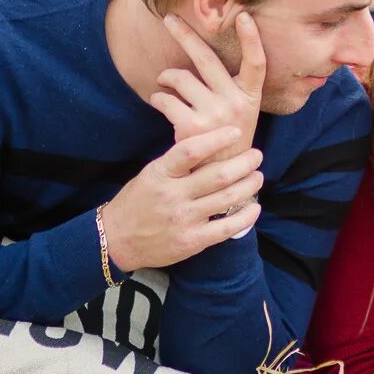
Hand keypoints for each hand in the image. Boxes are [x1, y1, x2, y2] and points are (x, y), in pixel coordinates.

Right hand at [102, 127, 264, 271]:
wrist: (115, 239)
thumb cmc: (136, 202)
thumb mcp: (151, 174)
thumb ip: (177, 164)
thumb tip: (211, 146)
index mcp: (160, 173)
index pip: (190, 150)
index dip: (217, 139)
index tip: (235, 132)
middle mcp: (173, 195)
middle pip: (218, 174)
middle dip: (244, 163)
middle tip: (256, 155)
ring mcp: (183, 219)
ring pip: (227, 198)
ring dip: (249, 185)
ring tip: (258, 176)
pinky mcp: (192, 241)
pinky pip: (226, 228)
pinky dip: (245, 217)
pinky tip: (254, 207)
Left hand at [149, 12, 265, 158]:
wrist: (220, 178)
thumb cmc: (228, 139)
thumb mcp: (241, 114)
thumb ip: (230, 88)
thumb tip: (203, 54)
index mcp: (249, 97)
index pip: (257, 63)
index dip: (252, 39)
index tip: (244, 15)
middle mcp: (234, 103)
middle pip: (206, 59)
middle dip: (185, 35)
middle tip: (169, 19)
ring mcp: (214, 115)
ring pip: (179, 77)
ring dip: (165, 77)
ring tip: (164, 82)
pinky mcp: (191, 127)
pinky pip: (165, 99)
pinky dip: (158, 97)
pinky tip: (160, 101)